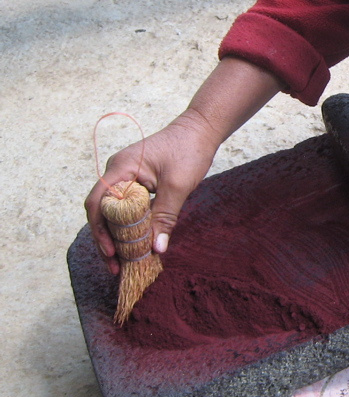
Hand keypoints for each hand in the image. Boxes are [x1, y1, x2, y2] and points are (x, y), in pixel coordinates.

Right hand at [84, 111, 219, 274]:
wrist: (201, 129)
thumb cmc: (189, 150)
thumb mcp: (178, 186)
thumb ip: (165, 217)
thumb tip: (156, 249)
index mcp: (121, 168)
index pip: (98, 204)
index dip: (101, 232)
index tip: (112, 254)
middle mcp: (117, 172)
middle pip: (102, 211)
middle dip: (107, 240)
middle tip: (117, 267)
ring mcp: (126, 176)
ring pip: (114, 211)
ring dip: (119, 236)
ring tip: (125, 261)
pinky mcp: (137, 181)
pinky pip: (127, 206)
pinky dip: (130, 225)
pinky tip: (137, 244)